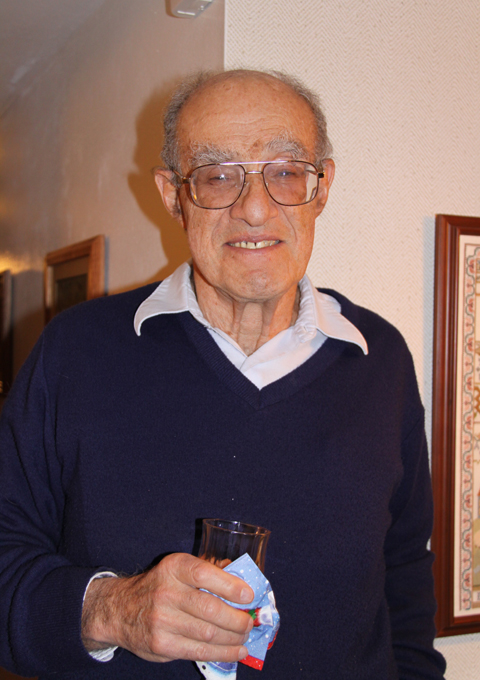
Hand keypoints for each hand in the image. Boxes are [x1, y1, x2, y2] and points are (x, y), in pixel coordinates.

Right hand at [81, 553, 253, 662]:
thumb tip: (241, 577)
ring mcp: (162, 620)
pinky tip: (236, 651)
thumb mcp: (178, 569)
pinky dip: (222, 652)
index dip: (230, 585)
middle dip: (236, 618)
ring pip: (207, 633)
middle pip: (209, 608)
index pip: (203, 573)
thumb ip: (207, 571)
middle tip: (250, 621)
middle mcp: (166, 592)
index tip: (248, 595)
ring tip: (245, 636)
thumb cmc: (159, 586)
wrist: (120, 609)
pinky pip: (198, 651)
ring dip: (233, 638)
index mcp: (173, 568)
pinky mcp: (161, 644)